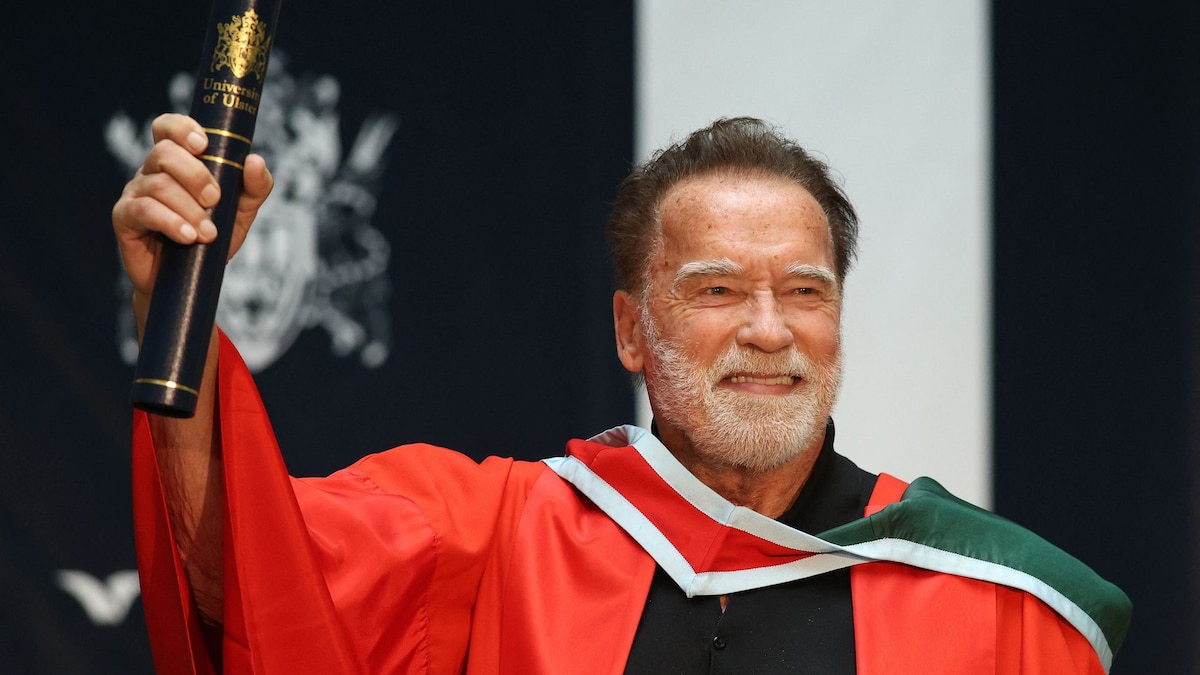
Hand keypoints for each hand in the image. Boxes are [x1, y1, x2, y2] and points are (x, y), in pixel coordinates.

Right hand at [112, 113, 273, 329]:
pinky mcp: (124, 218)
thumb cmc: (212, 239)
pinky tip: (188, 237)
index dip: (182, 128)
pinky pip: (144, 210)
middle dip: (195, 174)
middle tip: (215, 199)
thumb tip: (254, 160)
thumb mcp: (240, 212)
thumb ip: (254, 187)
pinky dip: (171, 222)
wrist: (189, 282)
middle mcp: (151, 172)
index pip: (168, 128)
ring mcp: (135, 193)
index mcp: (176, 162)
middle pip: (164, 153)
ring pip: (158, 185)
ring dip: (189, 209)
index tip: (204, 144)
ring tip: (208, 233)